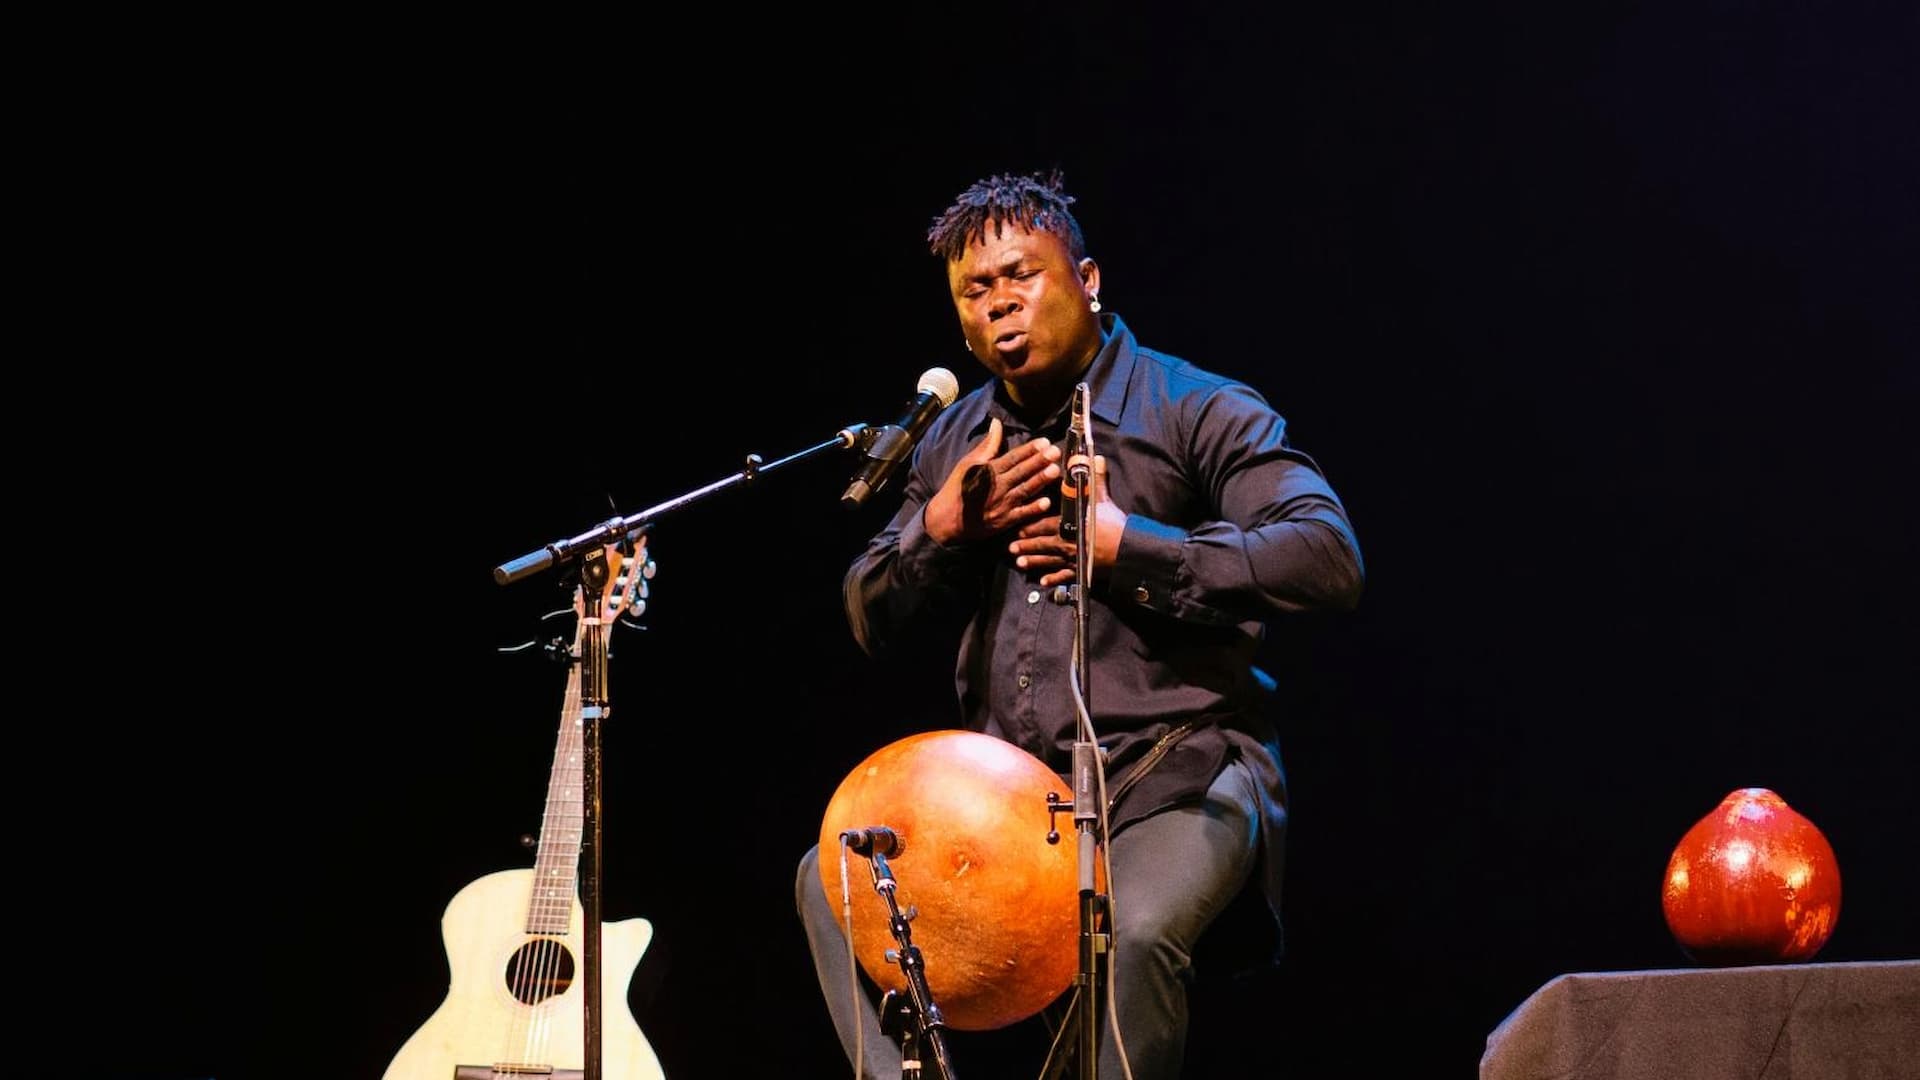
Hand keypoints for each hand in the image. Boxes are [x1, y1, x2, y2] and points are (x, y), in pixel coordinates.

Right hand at [924, 417, 1063, 544]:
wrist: (947, 519)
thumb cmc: (958, 487)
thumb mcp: (968, 463)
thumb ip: (987, 445)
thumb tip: (997, 423)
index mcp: (989, 471)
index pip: (1012, 457)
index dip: (1029, 450)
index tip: (1044, 441)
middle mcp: (997, 486)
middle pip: (1021, 471)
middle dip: (1039, 461)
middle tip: (1056, 452)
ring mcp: (1001, 505)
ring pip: (1024, 490)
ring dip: (1040, 480)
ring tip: (1055, 470)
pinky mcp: (1004, 521)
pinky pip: (1021, 514)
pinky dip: (1033, 509)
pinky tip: (1046, 502)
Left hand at [1008, 455, 1125, 587]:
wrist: (1128, 548)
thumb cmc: (1114, 524)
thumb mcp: (1103, 499)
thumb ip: (1096, 480)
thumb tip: (1094, 458)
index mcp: (1069, 524)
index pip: (1044, 525)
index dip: (1030, 527)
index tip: (1017, 529)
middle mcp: (1067, 543)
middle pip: (1042, 544)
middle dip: (1026, 546)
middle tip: (1011, 549)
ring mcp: (1073, 559)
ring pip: (1049, 561)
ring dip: (1034, 562)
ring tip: (1020, 564)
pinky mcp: (1082, 570)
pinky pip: (1065, 576)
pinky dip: (1054, 580)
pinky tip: (1043, 583)